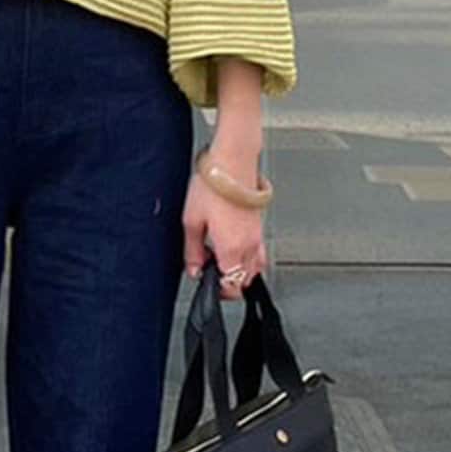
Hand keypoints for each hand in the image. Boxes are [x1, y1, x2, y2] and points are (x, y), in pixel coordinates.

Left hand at [182, 148, 266, 301]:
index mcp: (232, 248)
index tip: (206, 282)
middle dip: (228, 280)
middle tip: (209, 267)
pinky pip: (258, 251)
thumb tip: (194, 269)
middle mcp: (249, 246)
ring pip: (255, 267)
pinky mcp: (259, 225)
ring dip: (239, 269)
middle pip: (245, 280)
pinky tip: (231, 242)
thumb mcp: (191, 221)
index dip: (218, 291)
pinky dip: (247, 255)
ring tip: (220, 256)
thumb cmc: (213, 186)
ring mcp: (257, 236)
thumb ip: (192, 251)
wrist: (233, 160)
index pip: (232, 286)